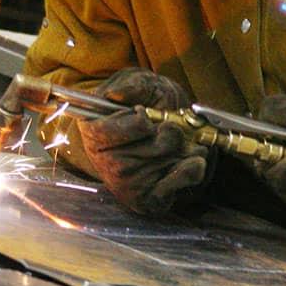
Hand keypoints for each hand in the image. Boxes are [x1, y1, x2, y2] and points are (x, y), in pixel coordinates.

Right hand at [79, 69, 209, 214]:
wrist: (165, 130)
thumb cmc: (149, 104)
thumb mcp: (142, 85)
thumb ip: (133, 85)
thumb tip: (118, 94)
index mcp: (93, 130)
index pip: (119, 129)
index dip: (140, 120)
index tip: (143, 116)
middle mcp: (105, 163)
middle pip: (152, 148)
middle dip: (170, 133)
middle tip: (170, 127)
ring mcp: (125, 185)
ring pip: (167, 161)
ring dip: (184, 147)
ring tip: (180, 140)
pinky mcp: (146, 201)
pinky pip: (179, 181)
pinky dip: (192, 167)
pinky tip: (188, 159)